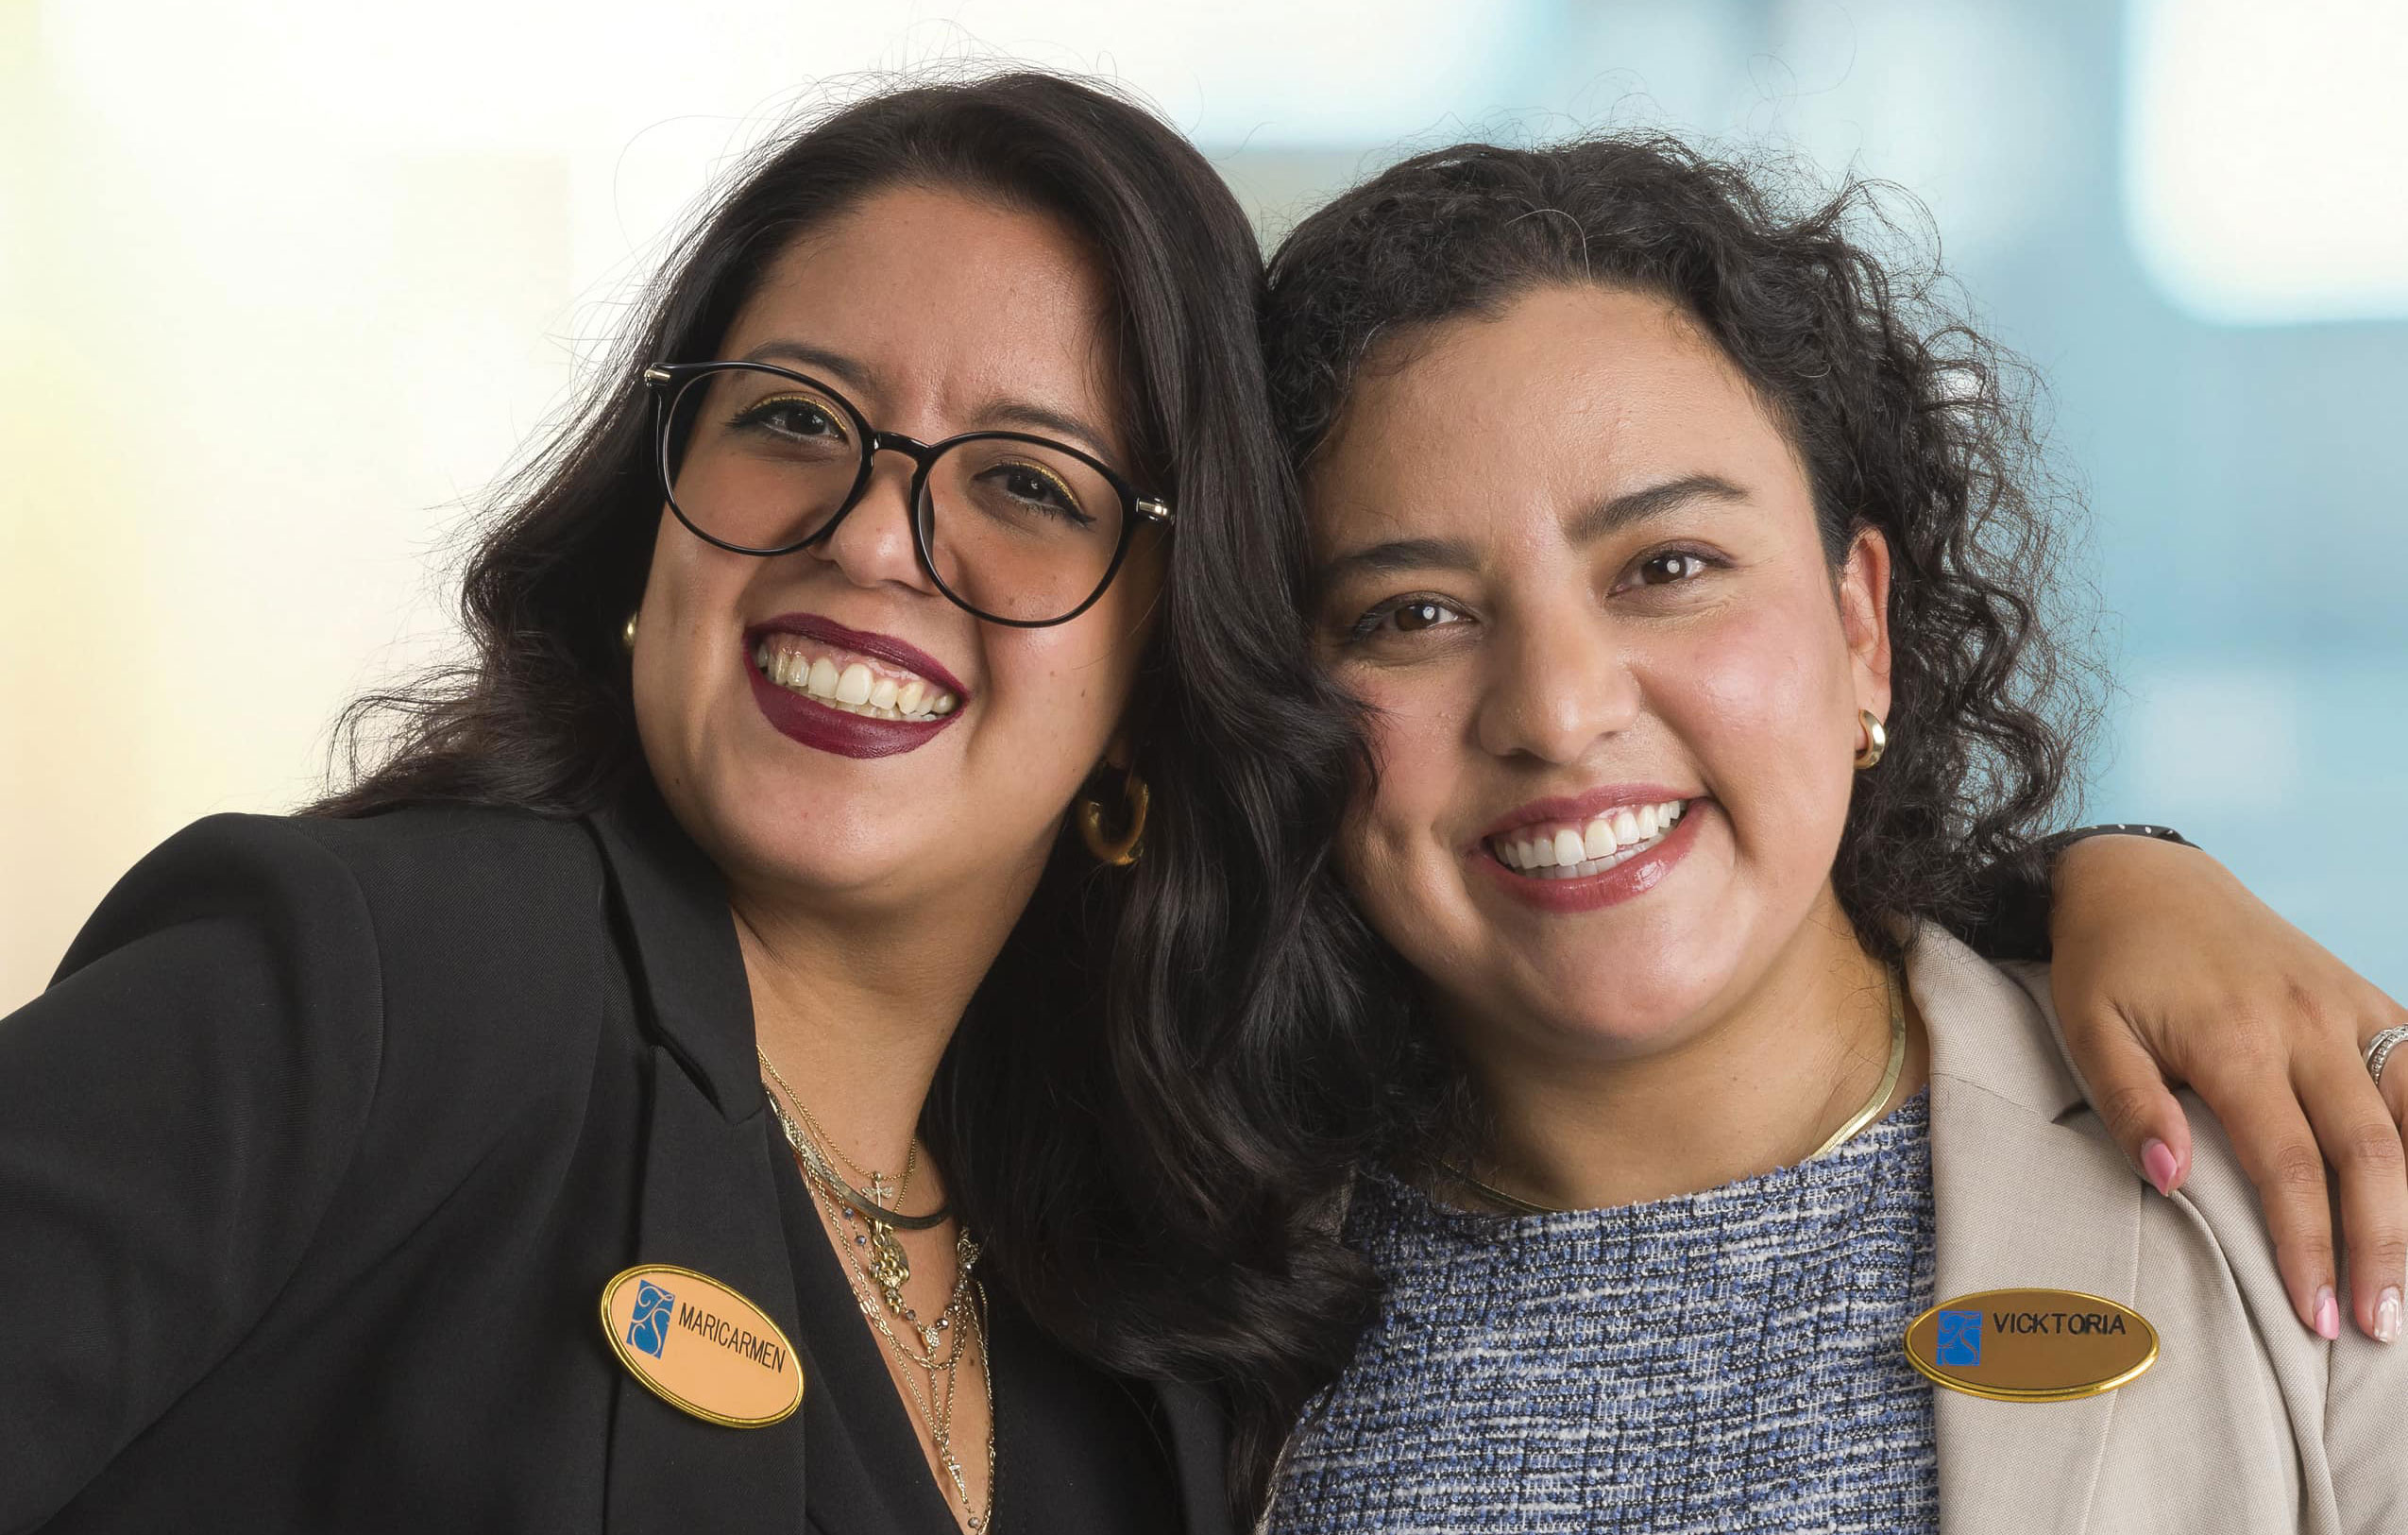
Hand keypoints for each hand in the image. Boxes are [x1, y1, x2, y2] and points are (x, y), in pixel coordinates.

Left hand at [2049, 834, 2407, 1341]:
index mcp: (2235, 1043)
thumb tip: (2172, 1180)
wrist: (2142, 874)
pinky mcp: (2364, 994)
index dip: (2309, 1247)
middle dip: (2383, 1244)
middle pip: (2372, 1153)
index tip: (2317, 1317)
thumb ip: (2128, 1105)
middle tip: (2381, 1322)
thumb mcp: (2088, 1028)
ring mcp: (2346, 1006)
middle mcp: (2306, 1025)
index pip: (2289, 1168)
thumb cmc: (2108, 961)